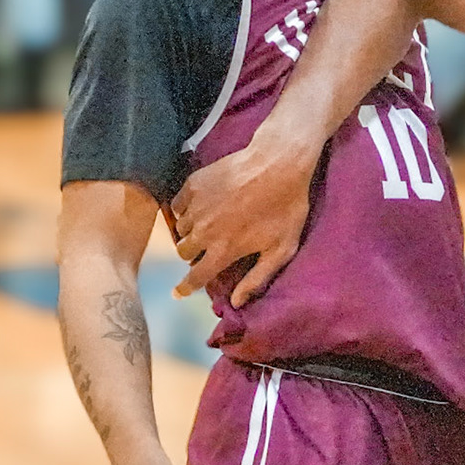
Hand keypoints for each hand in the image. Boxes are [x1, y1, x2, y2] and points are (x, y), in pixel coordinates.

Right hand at [170, 136, 316, 305]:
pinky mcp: (193, 185)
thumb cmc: (286, 207)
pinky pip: (178, 206)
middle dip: (193, 255)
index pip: (195, 277)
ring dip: (190, 232)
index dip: (185, 288)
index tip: (178, 292)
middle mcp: (203, 231)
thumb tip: (237, 302)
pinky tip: (201, 208)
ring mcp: (196, 206)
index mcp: (223, 250)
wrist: (278, 162)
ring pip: (180, 229)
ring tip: (208, 226)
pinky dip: (185, 210)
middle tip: (208, 248)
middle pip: (184, 253)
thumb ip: (257, 278)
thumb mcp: (282, 249)